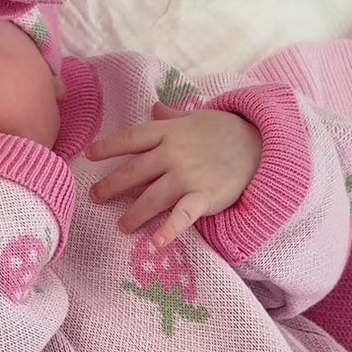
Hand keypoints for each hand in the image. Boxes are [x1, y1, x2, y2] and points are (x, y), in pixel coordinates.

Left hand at [88, 104, 262, 245]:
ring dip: (134, 213)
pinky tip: (156, 243)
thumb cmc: (227, 131)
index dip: (108, 146)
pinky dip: (169, 230)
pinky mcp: (204, 196)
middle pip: (134, 170)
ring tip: (122, 226)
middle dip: (111, 184)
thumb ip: (172, 116)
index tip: (89, 154)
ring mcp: (187, 175)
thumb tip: (153, 108)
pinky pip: (183, 215)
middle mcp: (173, 153)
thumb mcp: (197, 117)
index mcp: (169, 132)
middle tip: (95, 197)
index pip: (132, 138)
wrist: (261, 144)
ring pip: (151, 196)